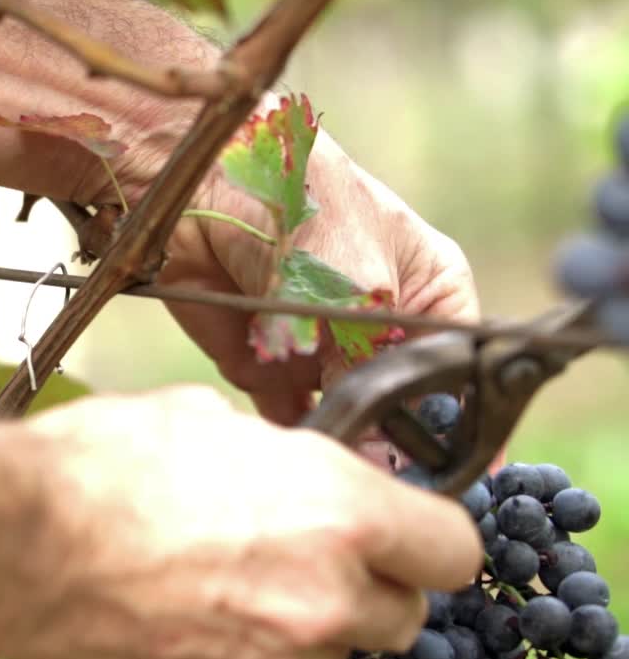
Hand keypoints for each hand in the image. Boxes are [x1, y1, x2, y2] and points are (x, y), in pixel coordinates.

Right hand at [14, 386, 481, 658]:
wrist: (13, 545)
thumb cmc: (96, 468)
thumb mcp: (197, 421)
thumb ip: (266, 453)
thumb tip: (273, 462)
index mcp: (337, 510)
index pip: (453, 548)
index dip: (425, 535)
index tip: (398, 531)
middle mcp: (324, 597)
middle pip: (402, 616)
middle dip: (364, 587)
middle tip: (305, 560)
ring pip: (333, 657)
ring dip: (303, 629)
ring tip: (230, 593)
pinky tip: (192, 625)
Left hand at [85, 98, 479, 433]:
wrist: (197, 183)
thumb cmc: (295, 199)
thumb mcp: (354, 284)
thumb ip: (369, 365)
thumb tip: (377, 448)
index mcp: (429, 292)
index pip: (461, 377)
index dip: (454, 429)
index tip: (446, 475)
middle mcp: (378, 328)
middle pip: (398, 412)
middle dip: (384, 442)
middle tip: (369, 466)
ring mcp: (321, 350)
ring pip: (341, 422)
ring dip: (331, 439)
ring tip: (318, 449)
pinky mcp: (264, 364)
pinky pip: (283, 418)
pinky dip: (282, 432)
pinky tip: (283, 437)